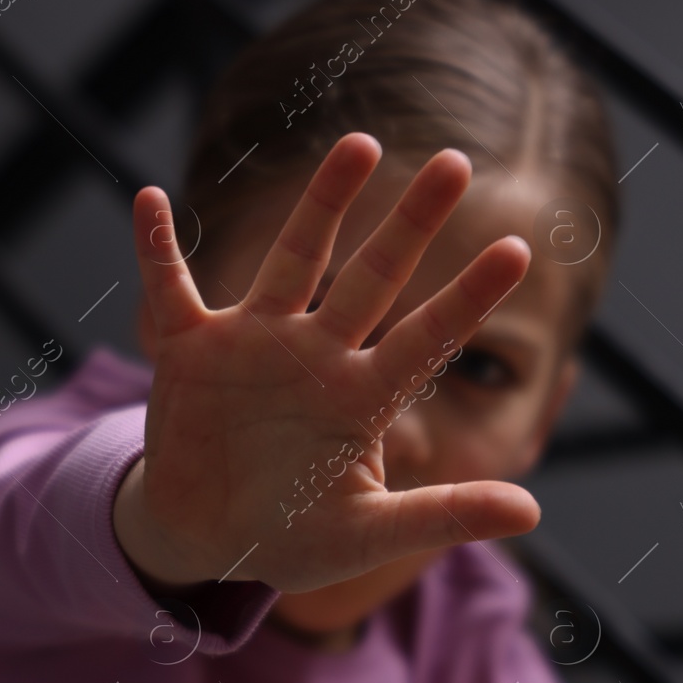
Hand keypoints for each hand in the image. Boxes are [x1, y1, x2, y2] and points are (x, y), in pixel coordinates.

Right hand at [114, 133, 538, 595]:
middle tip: (456, 162)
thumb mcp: (367, 535)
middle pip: (373, 277)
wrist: (206, 539)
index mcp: (361, 397)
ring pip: (294, 260)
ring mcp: (252, 345)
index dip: (468, 296)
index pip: (427, 338)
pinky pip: (170, 289)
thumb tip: (533, 511)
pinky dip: (156, 249)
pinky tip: (150, 199)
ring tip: (360, 143)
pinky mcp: (189, 352)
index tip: (518, 249)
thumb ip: (443, 517)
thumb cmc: (293, 536)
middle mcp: (316, 354)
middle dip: (412, 223)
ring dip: (322, 204)